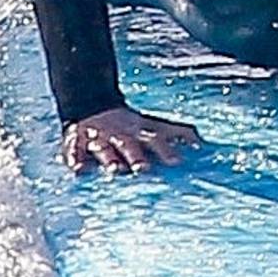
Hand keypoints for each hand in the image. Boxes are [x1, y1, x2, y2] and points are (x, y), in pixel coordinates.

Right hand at [62, 106, 199, 174]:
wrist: (93, 105)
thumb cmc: (130, 126)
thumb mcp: (154, 125)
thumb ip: (178, 133)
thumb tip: (202, 142)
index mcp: (140, 133)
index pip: (156, 141)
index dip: (167, 150)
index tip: (178, 164)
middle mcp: (121, 136)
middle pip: (130, 146)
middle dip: (137, 157)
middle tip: (144, 170)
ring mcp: (99, 138)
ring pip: (104, 149)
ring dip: (109, 159)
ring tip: (113, 171)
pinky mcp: (77, 140)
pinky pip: (75, 150)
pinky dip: (75, 159)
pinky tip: (77, 170)